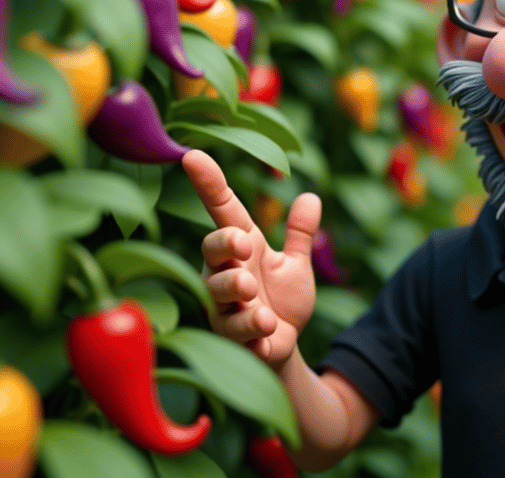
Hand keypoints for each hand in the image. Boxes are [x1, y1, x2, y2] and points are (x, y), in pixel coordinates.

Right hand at [183, 149, 319, 367]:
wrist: (281, 348)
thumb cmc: (280, 301)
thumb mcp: (294, 265)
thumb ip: (299, 235)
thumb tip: (312, 196)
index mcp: (241, 249)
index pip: (222, 210)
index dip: (209, 184)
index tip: (193, 156)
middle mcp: (225, 274)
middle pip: (212, 250)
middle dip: (223, 244)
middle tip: (242, 244)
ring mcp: (224, 308)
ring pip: (219, 293)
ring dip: (237, 290)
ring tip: (258, 296)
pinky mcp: (234, 340)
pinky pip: (238, 334)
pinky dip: (253, 333)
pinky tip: (266, 333)